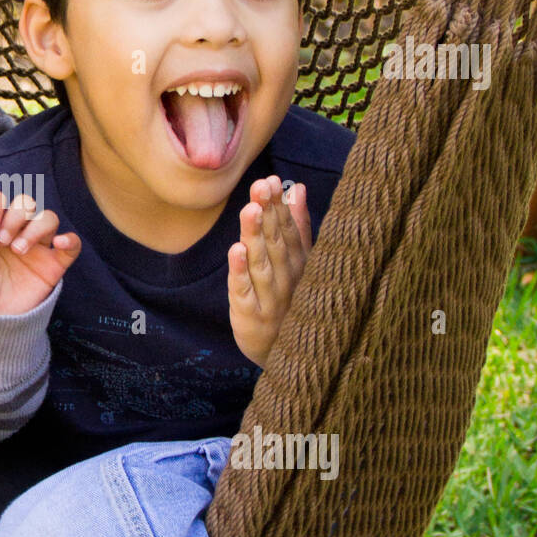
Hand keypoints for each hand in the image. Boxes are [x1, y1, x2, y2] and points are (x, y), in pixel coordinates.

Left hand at [0, 191, 81, 315]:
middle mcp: (16, 231)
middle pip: (26, 203)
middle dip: (14, 217)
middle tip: (2, 242)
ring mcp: (37, 247)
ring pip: (48, 218)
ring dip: (35, 228)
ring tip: (19, 250)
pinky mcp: (54, 265)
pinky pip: (72, 246)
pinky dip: (70, 240)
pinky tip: (59, 243)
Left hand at [228, 176, 312, 369]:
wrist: (290, 356)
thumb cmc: (294, 301)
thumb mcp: (301, 262)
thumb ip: (299, 226)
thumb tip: (297, 188)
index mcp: (299, 264)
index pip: (288, 230)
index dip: (279, 206)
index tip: (271, 180)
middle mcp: (287, 278)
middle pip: (275, 242)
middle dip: (268, 213)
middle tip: (260, 186)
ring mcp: (269, 298)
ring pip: (260, 262)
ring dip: (255, 236)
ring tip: (250, 210)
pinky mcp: (250, 315)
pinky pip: (244, 291)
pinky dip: (240, 272)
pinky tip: (235, 250)